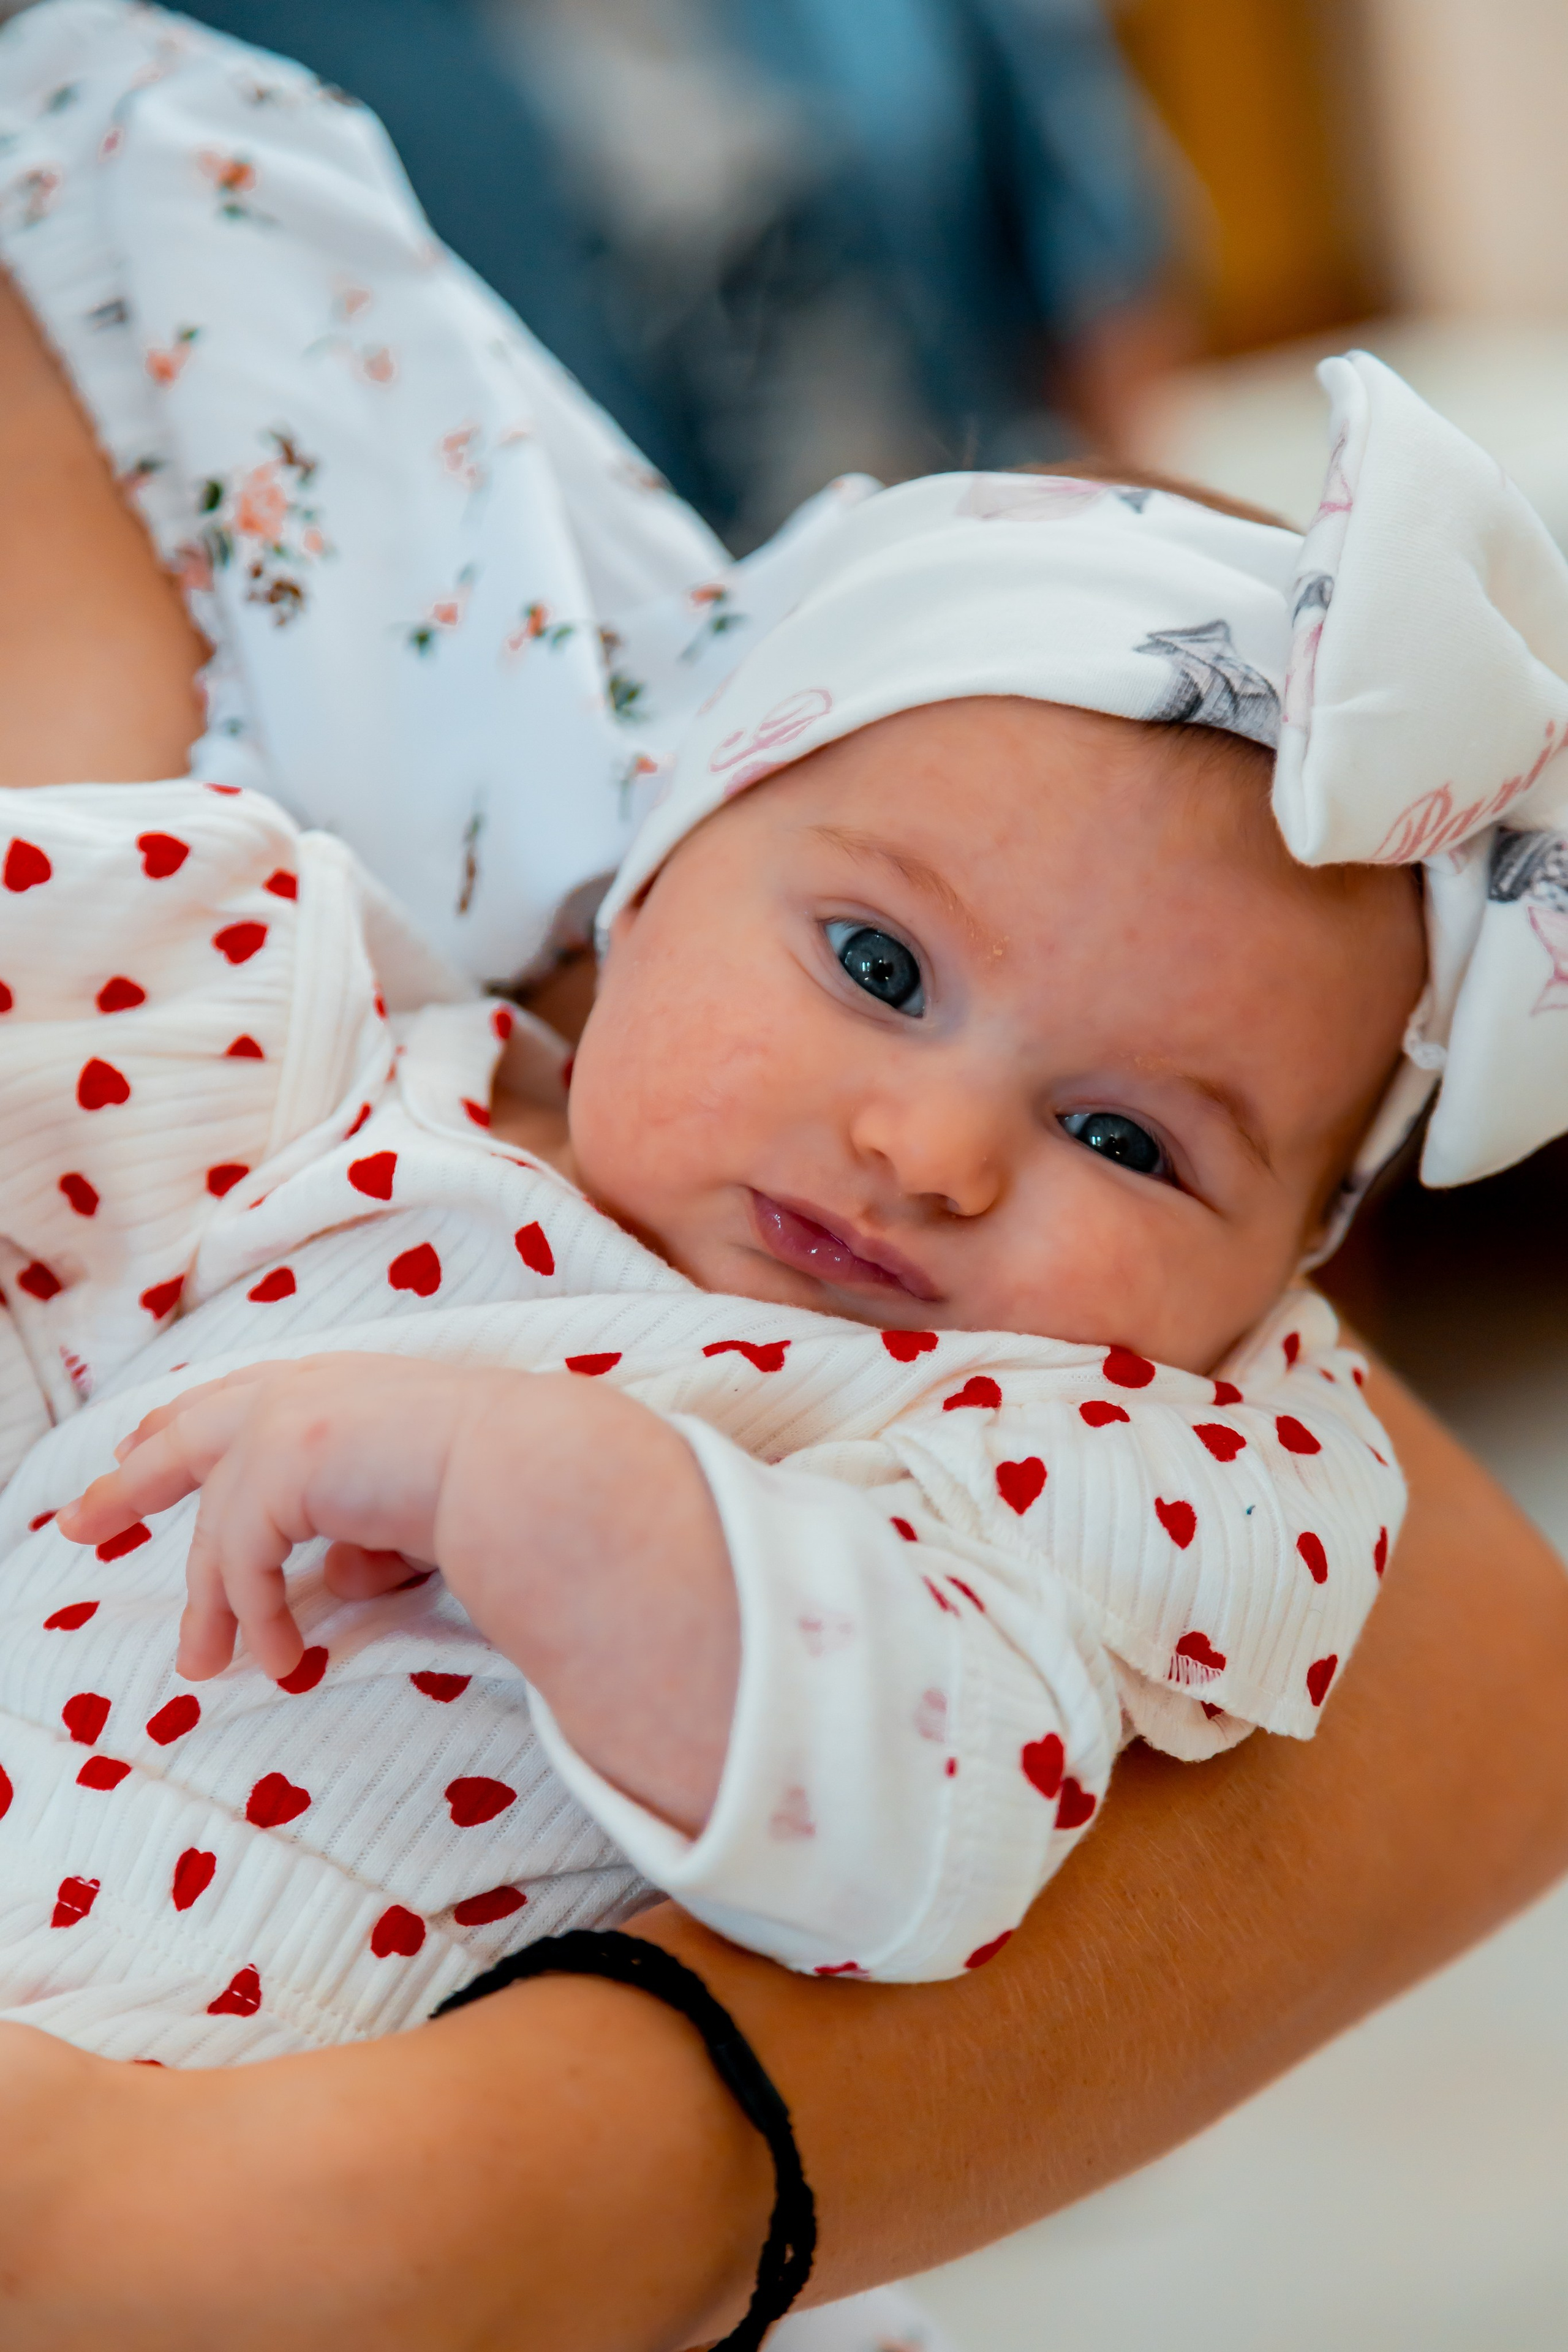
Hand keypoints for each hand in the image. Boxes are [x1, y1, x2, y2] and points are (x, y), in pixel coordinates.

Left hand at [59, 1350, 738, 1831]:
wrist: (535, 1472)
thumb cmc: (502, 1489)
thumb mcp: (414, 1514)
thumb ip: (363, 1539)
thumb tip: (328, 1586)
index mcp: (341, 1386)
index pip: (236, 1403)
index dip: (181, 1430)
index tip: (139, 1450)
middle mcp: (305, 1389)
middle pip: (187, 1434)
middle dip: (131, 1480)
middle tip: (78, 1522)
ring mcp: (289, 1417)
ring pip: (218, 1523)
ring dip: (212, 1603)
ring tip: (209, 1665)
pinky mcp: (284, 1460)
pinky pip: (244, 1556)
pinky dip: (254, 1613)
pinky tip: (278, 1658)